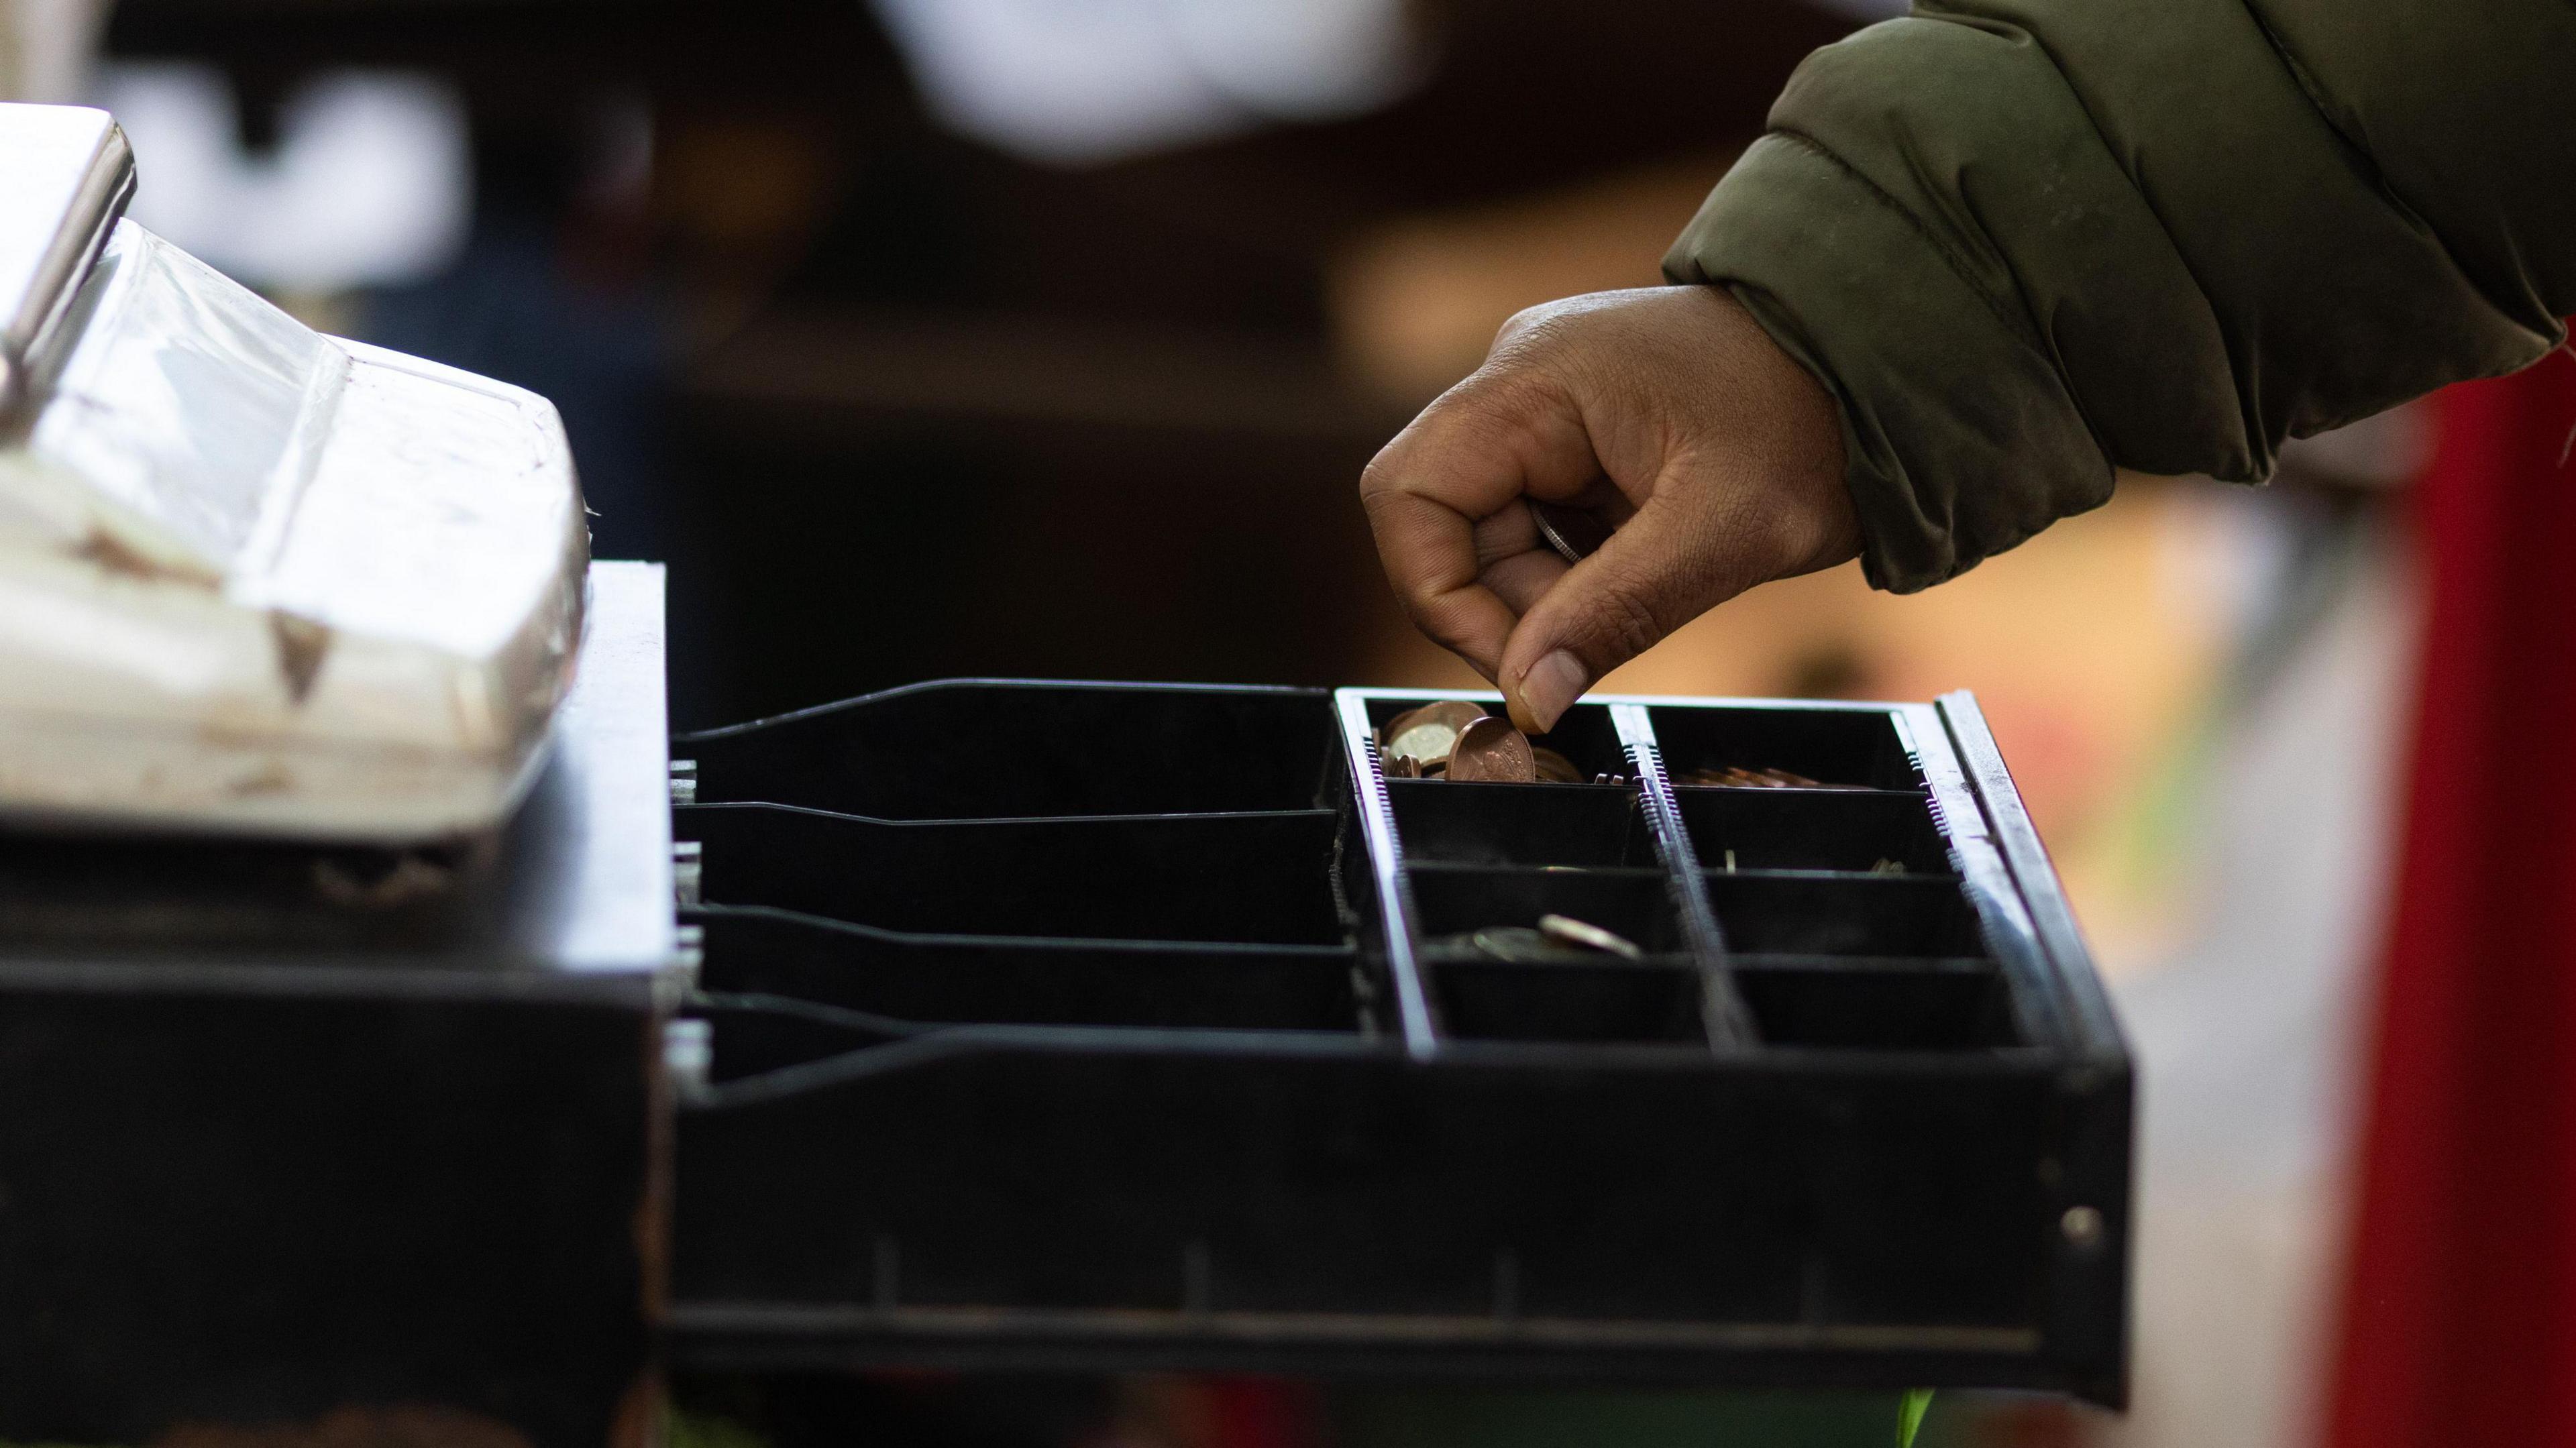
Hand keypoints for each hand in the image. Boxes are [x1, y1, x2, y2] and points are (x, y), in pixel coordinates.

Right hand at [1359, 285, 1857, 731]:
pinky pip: (1534, 524)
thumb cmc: (1817, 425)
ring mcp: (1543, 405)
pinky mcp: (1573, 435)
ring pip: (1488, 535)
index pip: (1406, 495)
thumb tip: (1528, 701)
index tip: (1520, 661)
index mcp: (1534, 379)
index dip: (1438, 594)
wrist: (1885, 365)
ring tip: (1648, 586)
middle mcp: (1519, 379)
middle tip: (1597, 637)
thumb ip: (1615, 614)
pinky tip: (1647, 563)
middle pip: (1443, 525)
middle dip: (1507, 604)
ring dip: (1548, 594)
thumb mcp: (1726, 533)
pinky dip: (1576, 571)